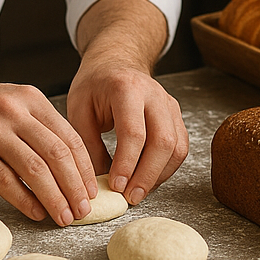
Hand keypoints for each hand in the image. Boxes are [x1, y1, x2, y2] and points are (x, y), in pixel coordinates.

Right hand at [0, 79, 98, 225]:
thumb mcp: (8, 102)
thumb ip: (35, 124)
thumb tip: (67, 161)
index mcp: (30, 98)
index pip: (69, 136)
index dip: (84, 167)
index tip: (92, 189)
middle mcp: (15, 111)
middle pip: (58, 153)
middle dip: (76, 186)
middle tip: (84, 210)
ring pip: (36, 169)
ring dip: (55, 197)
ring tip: (64, 217)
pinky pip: (6, 181)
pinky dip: (25, 200)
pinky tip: (36, 213)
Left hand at [67, 58, 188, 204]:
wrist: (116, 62)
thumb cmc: (94, 86)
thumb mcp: (78, 110)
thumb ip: (88, 145)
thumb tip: (97, 184)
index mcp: (126, 88)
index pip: (134, 132)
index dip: (127, 163)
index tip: (116, 186)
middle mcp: (154, 94)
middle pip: (163, 140)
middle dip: (148, 174)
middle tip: (130, 197)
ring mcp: (169, 103)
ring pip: (177, 146)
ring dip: (159, 175)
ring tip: (138, 193)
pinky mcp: (176, 115)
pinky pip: (180, 146)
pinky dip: (167, 168)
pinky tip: (149, 179)